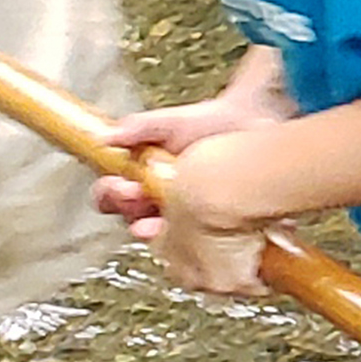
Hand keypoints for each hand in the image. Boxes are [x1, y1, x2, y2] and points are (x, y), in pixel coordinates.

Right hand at [125, 130, 283, 298]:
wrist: (253, 123)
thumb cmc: (210, 123)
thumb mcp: (170, 121)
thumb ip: (139, 128)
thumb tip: (107, 137)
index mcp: (140, 174)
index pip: (111, 193)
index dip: (110, 192)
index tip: (119, 184)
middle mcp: (156, 196)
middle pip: (128, 215)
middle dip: (127, 208)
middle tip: (137, 195)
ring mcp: (182, 211)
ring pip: (155, 232)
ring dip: (151, 228)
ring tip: (158, 217)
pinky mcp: (207, 222)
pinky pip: (191, 240)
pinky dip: (186, 239)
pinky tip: (188, 231)